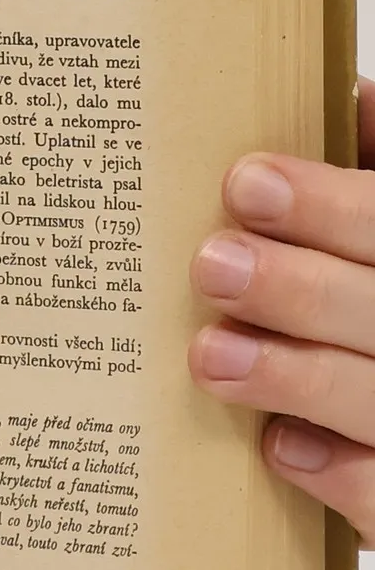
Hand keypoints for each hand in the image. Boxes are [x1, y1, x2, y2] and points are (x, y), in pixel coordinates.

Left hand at [189, 81, 374, 538]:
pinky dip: (338, 473)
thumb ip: (374, 173)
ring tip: (212, 354)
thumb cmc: (371, 318)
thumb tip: (346, 96)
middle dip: (301, 286)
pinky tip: (275, 447)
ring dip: (299, 376)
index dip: (333, 205)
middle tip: (211, 263)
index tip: (244, 181)